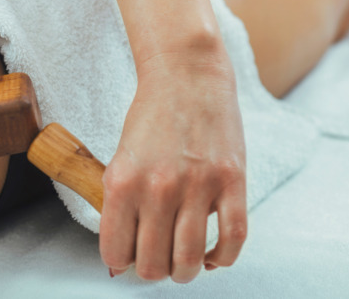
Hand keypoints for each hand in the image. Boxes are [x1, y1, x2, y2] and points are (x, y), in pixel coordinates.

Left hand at [100, 47, 246, 282]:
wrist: (186, 76)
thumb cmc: (150, 117)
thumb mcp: (120, 158)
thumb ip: (119, 204)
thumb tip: (119, 258)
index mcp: (122, 182)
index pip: (115, 252)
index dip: (120, 263)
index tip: (126, 259)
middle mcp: (158, 188)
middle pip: (153, 264)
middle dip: (151, 271)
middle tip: (154, 262)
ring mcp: (198, 187)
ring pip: (189, 261)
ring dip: (183, 272)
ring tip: (181, 265)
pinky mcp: (232, 182)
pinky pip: (232, 240)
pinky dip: (222, 259)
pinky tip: (212, 257)